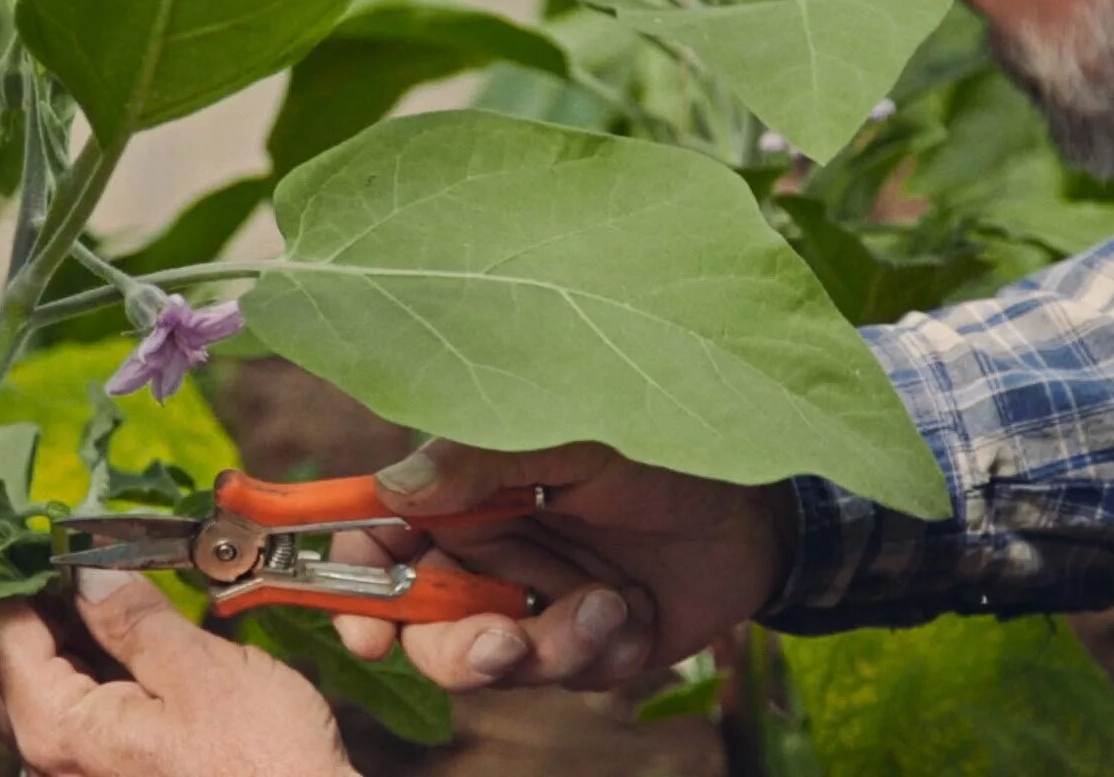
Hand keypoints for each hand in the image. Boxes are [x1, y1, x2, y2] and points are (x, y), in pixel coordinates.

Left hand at [0, 569, 356, 776]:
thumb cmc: (265, 767)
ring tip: (100, 587)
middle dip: (24, 602)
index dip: (8, 569)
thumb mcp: (203, 673)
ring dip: (57, 636)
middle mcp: (48, 766)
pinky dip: (85, 673)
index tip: (28, 526)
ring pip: (34, 693)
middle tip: (65, 552)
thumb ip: (133, 617)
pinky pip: (71, 721)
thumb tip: (87, 567)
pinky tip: (123, 645)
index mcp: (58, 732)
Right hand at [331, 439, 793, 691]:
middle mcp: (484, 550)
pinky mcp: (582, 643)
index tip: (365, 633)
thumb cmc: (659, 443)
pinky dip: (599, 651)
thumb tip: (393, 491)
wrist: (759, 502)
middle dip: (457, 649)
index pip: (377, 542)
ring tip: (607, 607)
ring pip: (491, 661)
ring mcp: (531, 601)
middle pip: (420, 625)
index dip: (354, 591)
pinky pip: (563, 676)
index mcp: (460, 493)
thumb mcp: (569, 438)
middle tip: (505, 642)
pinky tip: (634, 611)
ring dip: (547, 648)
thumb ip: (478, 462)